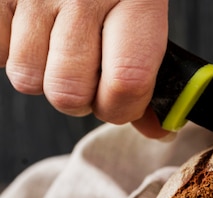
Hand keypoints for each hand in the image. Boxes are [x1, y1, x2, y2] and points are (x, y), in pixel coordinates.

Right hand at [0, 0, 169, 137]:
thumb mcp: (143, 16)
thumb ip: (149, 75)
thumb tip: (158, 129)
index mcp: (136, 0)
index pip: (126, 82)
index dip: (122, 109)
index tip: (121, 105)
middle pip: (69, 94)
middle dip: (80, 99)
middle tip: (88, 76)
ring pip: (27, 80)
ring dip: (45, 75)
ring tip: (59, 46)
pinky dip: (12, 51)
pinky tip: (34, 30)